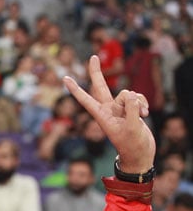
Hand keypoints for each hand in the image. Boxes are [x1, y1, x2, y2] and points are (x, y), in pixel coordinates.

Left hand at [63, 56, 154, 172]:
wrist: (140, 153)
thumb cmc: (132, 145)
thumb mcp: (132, 128)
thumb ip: (130, 109)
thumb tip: (130, 94)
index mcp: (101, 116)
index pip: (85, 99)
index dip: (75, 89)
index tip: (65, 78)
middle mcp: (108, 109)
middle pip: (101, 86)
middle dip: (97, 72)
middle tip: (93, 57)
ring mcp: (119, 108)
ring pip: (127, 93)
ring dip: (137, 102)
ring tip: (141, 116)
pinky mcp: (130, 108)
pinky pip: (136, 97)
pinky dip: (142, 103)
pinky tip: (145, 113)